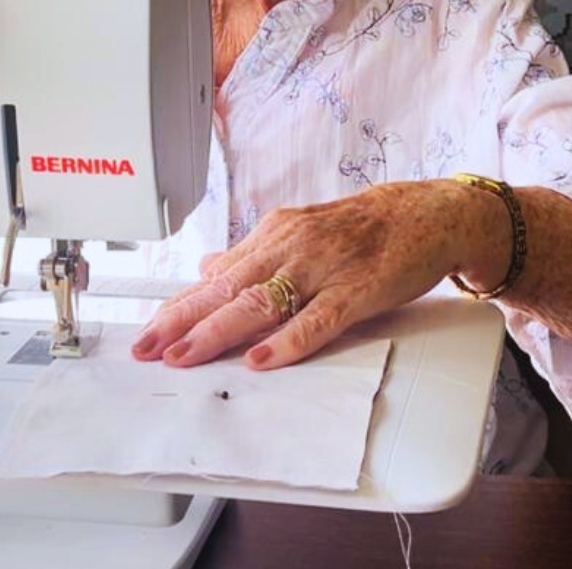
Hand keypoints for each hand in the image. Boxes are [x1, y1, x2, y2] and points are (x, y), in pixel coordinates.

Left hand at [130, 179, 483, 370]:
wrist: (425, 213)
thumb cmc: (363, 227)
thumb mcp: (300, 232)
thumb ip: (254, 255)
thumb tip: (208, 268)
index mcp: (275, 234)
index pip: (217, 275)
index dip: (180, 304)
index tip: (148, 329)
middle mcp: (292, 246)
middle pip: (228, 288)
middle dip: (182, 319)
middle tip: (147, 347)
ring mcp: (324, 267)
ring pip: (262, 302)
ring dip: (218, 330)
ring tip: (184, 355)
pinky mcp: (357, 289)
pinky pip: (318, 319)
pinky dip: (288, 340)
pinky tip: (261, 358)